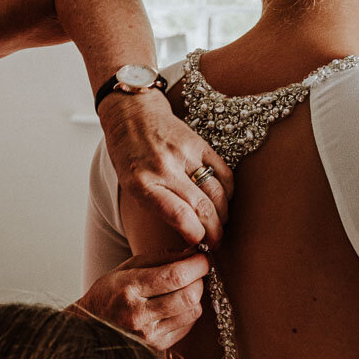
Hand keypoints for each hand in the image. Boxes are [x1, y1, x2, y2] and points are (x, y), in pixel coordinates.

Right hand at [73, 249, 207, 350]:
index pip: (174, 276)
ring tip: (184, 288)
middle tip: (196, 272)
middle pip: (188, 295)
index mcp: (128, 289)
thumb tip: (193, 253)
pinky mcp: (156, 347)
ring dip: (195, 296)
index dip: (196, 265)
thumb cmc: (109, 293)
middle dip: (199, 280)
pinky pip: (187, 326)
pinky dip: (188, 312)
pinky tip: (176, 306)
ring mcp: (148, 334)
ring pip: (192, 312)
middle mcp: (138, 314)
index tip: (201, 258)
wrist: (90, 328)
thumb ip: (160, 258)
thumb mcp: (127, 268)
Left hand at [99, 89, 231, 245]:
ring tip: (221, 224)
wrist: (133, 114)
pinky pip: (223, 172)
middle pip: (202, 207)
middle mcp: (164, 168)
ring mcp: (184, 153)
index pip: (177, 214)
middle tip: (217, 243)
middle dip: (215, 231)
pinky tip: (225, 200)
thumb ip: (156, 207)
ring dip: (223, 213)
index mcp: (142, 183)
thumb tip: (188, 233)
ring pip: (217, 192)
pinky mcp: (199, 143)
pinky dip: (228, 191)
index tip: (201, 244)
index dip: (195, 234)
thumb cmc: (129, 156)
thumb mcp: (131, 186)